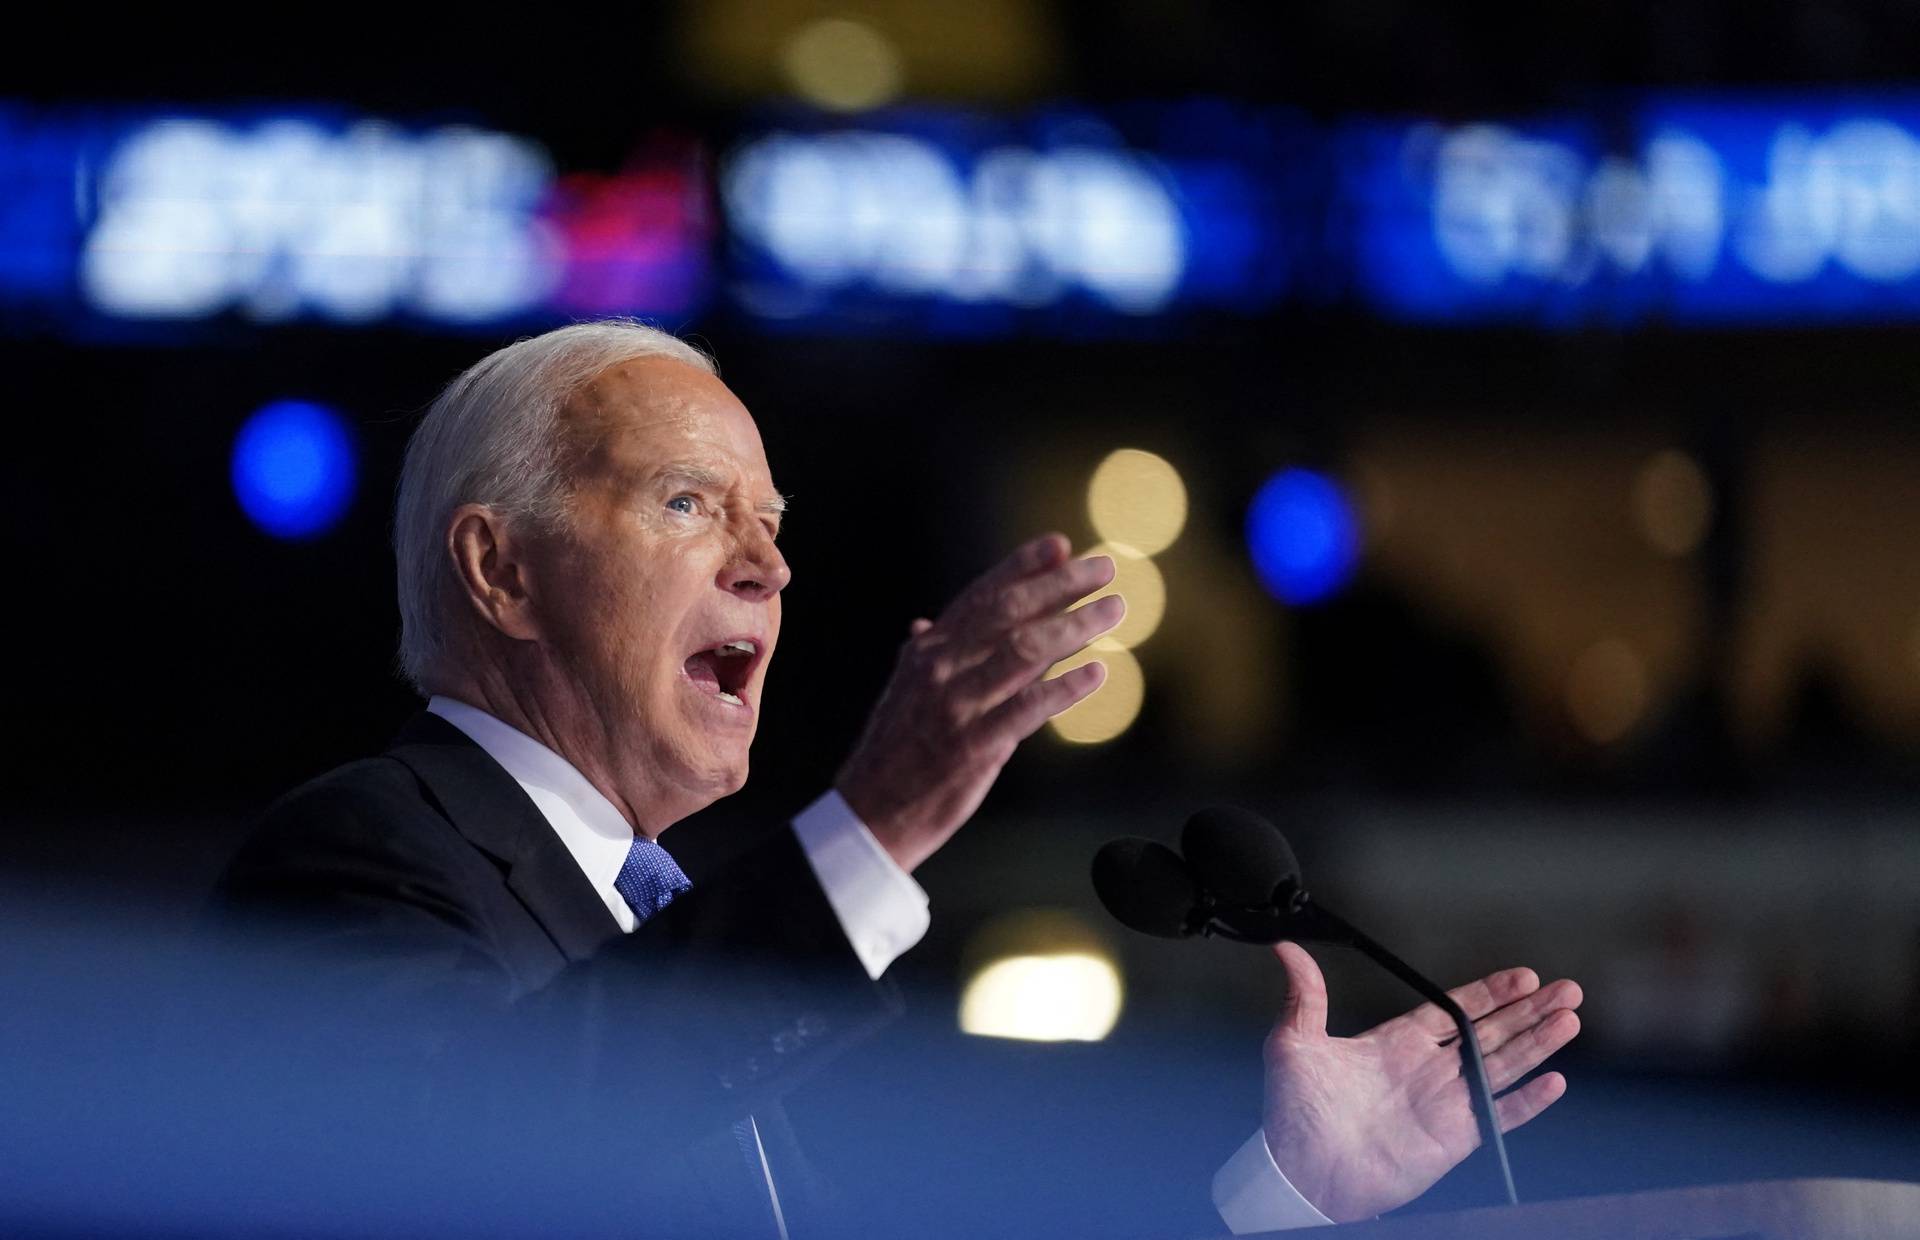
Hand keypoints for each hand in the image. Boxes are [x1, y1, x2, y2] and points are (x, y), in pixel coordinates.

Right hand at [835, 533, 1123, 871]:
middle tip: (1104, 566)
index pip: (981, 595)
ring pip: (1024, 652)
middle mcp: (941, 668)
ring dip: (1075, 626)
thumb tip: (927, 620)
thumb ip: (928, 654)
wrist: (870, 811)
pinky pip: (1029, 708)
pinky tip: (1098, 672)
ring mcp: (957, 706)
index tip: (1061, 544)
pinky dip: (1066, 687)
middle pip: (1009, 612)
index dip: (1022, 566)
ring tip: (1114, 610)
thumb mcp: (905, 691)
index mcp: (928, 651)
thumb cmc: (896, 749)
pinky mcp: (975, 747)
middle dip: (1060, 585)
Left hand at [1261, 942, 1581, 1222]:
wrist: (1302, 1172)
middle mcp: (1428, 1068)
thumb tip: (1287, 948)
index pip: (1455, 1008)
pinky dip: (1527, 1101)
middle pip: (1492, 1031)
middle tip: (1566, 988)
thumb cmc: (1294, 1112)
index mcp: (1397, 1041)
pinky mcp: (1453, 1137)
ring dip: (1538, 1043)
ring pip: (1503, 1065)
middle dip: (1529, 1010)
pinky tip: (1554, 1082)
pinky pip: (1499, 1115)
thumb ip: (1304, 995)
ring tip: (1570, 1019)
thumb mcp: (1294, 1042)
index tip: (1523, 975)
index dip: (1491, 992)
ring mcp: (1444, 1102)